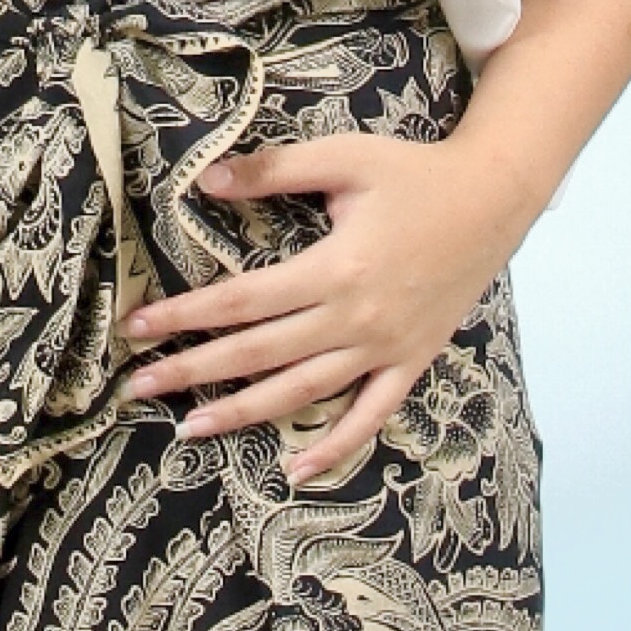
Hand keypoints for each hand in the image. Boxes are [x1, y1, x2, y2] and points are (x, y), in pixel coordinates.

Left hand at [119, 132, 534, 485]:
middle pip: (260, 354)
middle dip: (194, 371)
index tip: (137, 328)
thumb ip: (275, 170)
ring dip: (244, 414)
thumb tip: (207, 180)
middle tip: (137, 387)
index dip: (186, 317)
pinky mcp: (411, 363)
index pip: (242, 302)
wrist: (493, 198)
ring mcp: (385, 350)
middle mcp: (355, 320)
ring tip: (190, 430)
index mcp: (334, 269)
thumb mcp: (343, 158)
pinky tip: (295, 472)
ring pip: (303, 394)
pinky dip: (334, 448)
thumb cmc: (413, 173)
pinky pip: (369, 417)